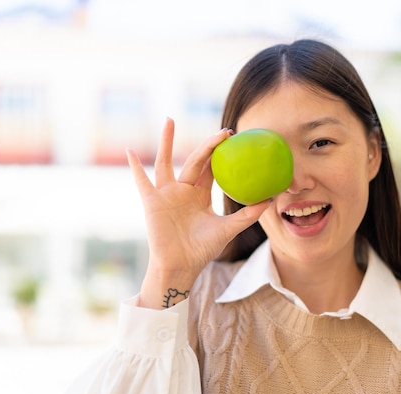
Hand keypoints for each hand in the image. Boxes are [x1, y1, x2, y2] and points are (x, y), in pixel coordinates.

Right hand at [126, 118, 269, 308]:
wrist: (181, 266)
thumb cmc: (202, 250)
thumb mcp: (228, 229)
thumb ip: (248, 214)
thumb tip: (271, 200)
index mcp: (200, 195)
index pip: (211, 167)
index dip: (220, 153)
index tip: (233, 137)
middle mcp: (183, 190)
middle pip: (195, 160)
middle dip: (208, 145)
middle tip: (224, 131)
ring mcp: (166, 194)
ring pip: (166, 162)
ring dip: (167, 141)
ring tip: (170, 120)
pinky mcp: (152, 202)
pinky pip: (142, 182)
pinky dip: (135, 167)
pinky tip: (129, 152)